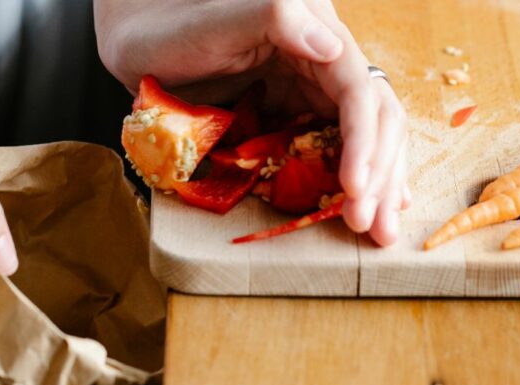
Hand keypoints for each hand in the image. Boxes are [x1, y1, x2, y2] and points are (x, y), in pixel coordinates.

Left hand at [95, 0, 408, 245]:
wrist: (139, 46)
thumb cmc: (169, 30)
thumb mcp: (216, 22)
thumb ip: (275, 18)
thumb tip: (332, 47)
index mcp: (313, 33)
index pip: (357, 90)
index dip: (363, 141)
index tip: (355, 187)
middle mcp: (322, 61)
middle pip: (374, 118)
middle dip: (379, 173)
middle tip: (370, 225)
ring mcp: (310, 90)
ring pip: (365, 136)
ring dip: (377, 184)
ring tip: (381, 230)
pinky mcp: (293, 115)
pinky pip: (335, 147)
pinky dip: (357, 177)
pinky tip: (371, 202)